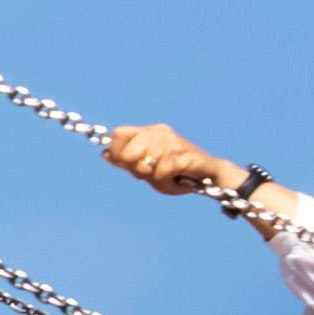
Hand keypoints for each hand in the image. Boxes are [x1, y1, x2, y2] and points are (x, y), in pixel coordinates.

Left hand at [96, 123, 234, 196]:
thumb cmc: (176, 174)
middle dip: (137, 170)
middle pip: (127, 153)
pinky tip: (177, 179)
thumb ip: (127, 161)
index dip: (117, 152)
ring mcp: (171, 142)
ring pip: (143, 166)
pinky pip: (160, 173)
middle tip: (154, 172)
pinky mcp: (181, 155)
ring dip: (154, 179)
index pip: (118, 134)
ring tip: (169, 176)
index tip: (129, 164)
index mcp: (149, 132)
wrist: (209, 176)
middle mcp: (159, 133)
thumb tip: (105, 153)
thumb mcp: (147, 168)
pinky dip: (166, 182)